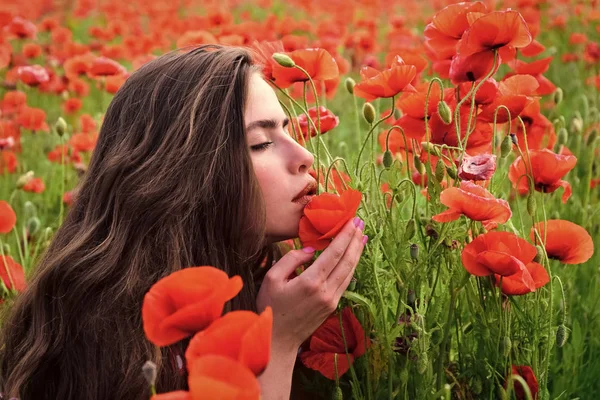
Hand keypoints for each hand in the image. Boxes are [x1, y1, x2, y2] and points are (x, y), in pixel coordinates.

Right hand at [256, 217, 366, 351]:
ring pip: (350, 271)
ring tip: (362, 237)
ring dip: (357, 252)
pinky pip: (346, 282)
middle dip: (355, 240)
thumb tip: (312, 251)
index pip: (334, 253)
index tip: (352, 221)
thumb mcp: (272, 278)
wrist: (278, 339)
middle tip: (360, 223)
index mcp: (311, 282)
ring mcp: (331, 300)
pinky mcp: (332, 306)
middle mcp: (326, 291)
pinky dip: (351, 267)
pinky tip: (353, 258)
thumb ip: (291, 259)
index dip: (345, 236)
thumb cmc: (270, 306)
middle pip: (347, 261)